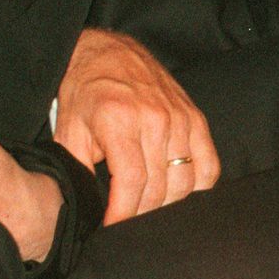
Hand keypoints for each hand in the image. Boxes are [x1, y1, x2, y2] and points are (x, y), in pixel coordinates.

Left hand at [54, 28, 218, 224]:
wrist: (105, 49)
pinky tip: (178, 193)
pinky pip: (209, 164)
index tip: (112, 229)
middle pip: (159, 188)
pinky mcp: (195, 116)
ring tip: (147, 212)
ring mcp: (179, 116)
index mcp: (118, 119)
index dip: (123, 214)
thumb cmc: (83, 89)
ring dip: (167, 205)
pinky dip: (198, 186)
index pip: (132, 183)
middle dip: (141, 215)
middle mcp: (153, 118)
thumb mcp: (69, 128)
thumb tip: (86, 207)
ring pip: (185, 181)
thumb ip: (77, 168)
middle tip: (127, 225)